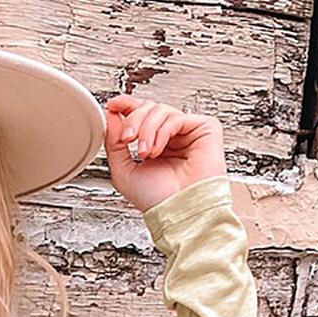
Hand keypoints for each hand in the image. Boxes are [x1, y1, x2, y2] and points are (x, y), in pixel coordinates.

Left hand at [102, 95, 227, 215]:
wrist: (178, 211)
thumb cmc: (158, 200)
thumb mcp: (123, 171)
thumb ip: (114, 143)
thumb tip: (111, 115)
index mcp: (155, 144)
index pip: (142, 114)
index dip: (127, 105)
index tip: (113, 105)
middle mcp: (172, 136)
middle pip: (149, 107)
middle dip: (133, 120)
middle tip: (127, 139)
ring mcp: (188, 132)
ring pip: (161, 110)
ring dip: (146, 130)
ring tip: (144, 153)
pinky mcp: (205, 129)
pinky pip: (176, 118)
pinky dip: (162, 132)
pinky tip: (157, 151)